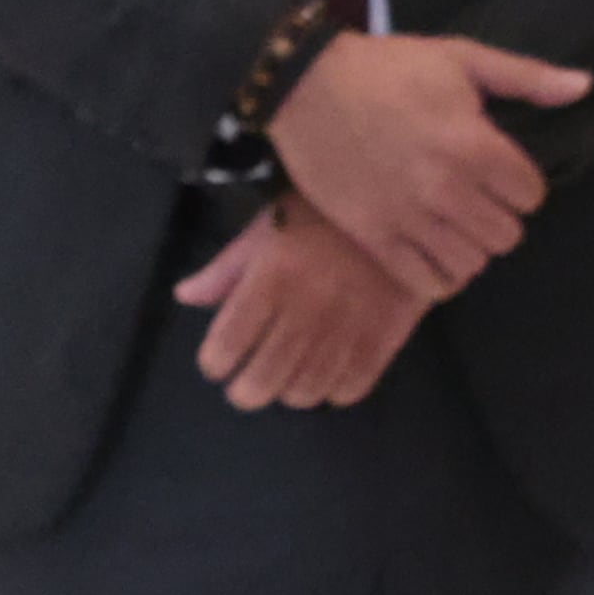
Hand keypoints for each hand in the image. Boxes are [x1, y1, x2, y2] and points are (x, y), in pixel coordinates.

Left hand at [173, 201, 429, 410]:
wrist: (408, 201)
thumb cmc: (326, 211)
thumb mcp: (269, 227)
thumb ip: (226, 267)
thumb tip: (185, 297)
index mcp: (271, 280)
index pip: (224, 349)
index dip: (216, 362)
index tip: (222, 359)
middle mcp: (305, 311)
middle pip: (259, 385)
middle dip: (247, 389)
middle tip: (252, 378)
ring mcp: (348, 328)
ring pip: (303, 394)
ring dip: (291, 390)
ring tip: (294, 374)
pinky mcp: (386, 336)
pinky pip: (350, 390)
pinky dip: (335, 389)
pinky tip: (333, 370)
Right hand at [267, 32, 591, 301]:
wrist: (307, 86)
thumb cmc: (390, 68)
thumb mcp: (463, 58)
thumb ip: (527, 78)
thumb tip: (584, 86)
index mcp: (473, 145)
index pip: (531, 195)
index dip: (525, 185)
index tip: (506, 174)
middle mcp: (445, 188)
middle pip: (506, 236)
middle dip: (503, 218)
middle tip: (483, 200)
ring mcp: (406, 217)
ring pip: (471, 264)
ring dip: (473, 248)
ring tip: (459, 225)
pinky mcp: (372, 237)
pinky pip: (426, 283)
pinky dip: (441, 275)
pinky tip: (436, 250)